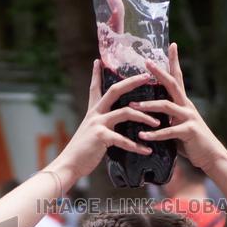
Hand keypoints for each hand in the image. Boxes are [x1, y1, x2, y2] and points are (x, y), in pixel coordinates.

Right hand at [55, 61, 158, 179]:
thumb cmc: (82, 152)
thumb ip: (101, 126)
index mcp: (93, 111)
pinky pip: (123, 139)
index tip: (98, 61)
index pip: (95, 88)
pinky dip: (137, 146)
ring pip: (125, 112)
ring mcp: (98, 123)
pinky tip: (147, 151)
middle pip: (115, 90)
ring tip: (157, 123)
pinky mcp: (101, 137)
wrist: (69, 165)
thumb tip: (112, 127)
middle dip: (132, 82)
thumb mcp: (90, 133)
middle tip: (148, 77)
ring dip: (144, 117)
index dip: (96, 74)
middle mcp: (95, 113)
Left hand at [131, 43, 226, 171]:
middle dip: (159, 72)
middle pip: (172, 84)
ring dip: (148, 106)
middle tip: (146, 61)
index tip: (170, 44)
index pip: (178, 77)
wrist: (211, 156)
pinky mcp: (189, 131)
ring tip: (132, 106)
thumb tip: (150, 115)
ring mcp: (189, 117)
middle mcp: (187, 106)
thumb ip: (167, 118)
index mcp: (183, 103)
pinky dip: (155, 134)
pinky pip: (169, 131)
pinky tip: (143, 136)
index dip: (174, 61)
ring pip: (167, 106)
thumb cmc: (192, 142)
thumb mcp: (178, 126)